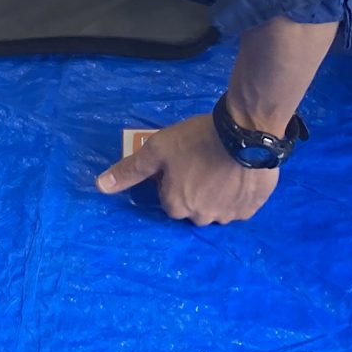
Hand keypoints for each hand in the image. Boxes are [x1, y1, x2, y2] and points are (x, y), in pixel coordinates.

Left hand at [95, 112, 277, 225]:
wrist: (245, 133)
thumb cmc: (197, 140)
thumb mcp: (157, 150)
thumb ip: (130, 171)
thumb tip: (100, 187)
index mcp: (176, 206)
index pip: (168, 198)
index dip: (173, 178)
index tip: (181, 161)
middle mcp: (200, 218)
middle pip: (192, 206)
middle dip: (194, 189)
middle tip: (202, 162)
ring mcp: (228, 216)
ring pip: (217, 208)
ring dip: (217, 194)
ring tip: (222, 166)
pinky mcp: (251, 209)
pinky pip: (240, 206)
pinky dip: (238, 195)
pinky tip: (238, 174)